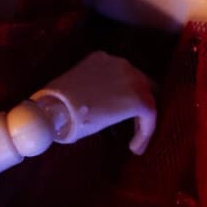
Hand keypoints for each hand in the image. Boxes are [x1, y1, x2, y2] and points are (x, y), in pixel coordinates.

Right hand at [32, 52, 156, 153]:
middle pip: (140, 82)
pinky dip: (145, 132)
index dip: (123, 94)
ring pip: (147, 99)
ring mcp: (132, 80)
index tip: (118, 113)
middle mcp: (120, 64)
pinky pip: (149, 115)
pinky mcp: (139, 99)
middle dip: (136, 103)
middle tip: (132, 123)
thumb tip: (90, 106)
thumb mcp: (74, 90)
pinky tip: (134, 147)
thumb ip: (88, 92)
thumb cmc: (57, 103)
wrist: (57, 108)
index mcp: (102, 60)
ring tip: (134, 141)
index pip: (122, 75)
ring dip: (142, 119)